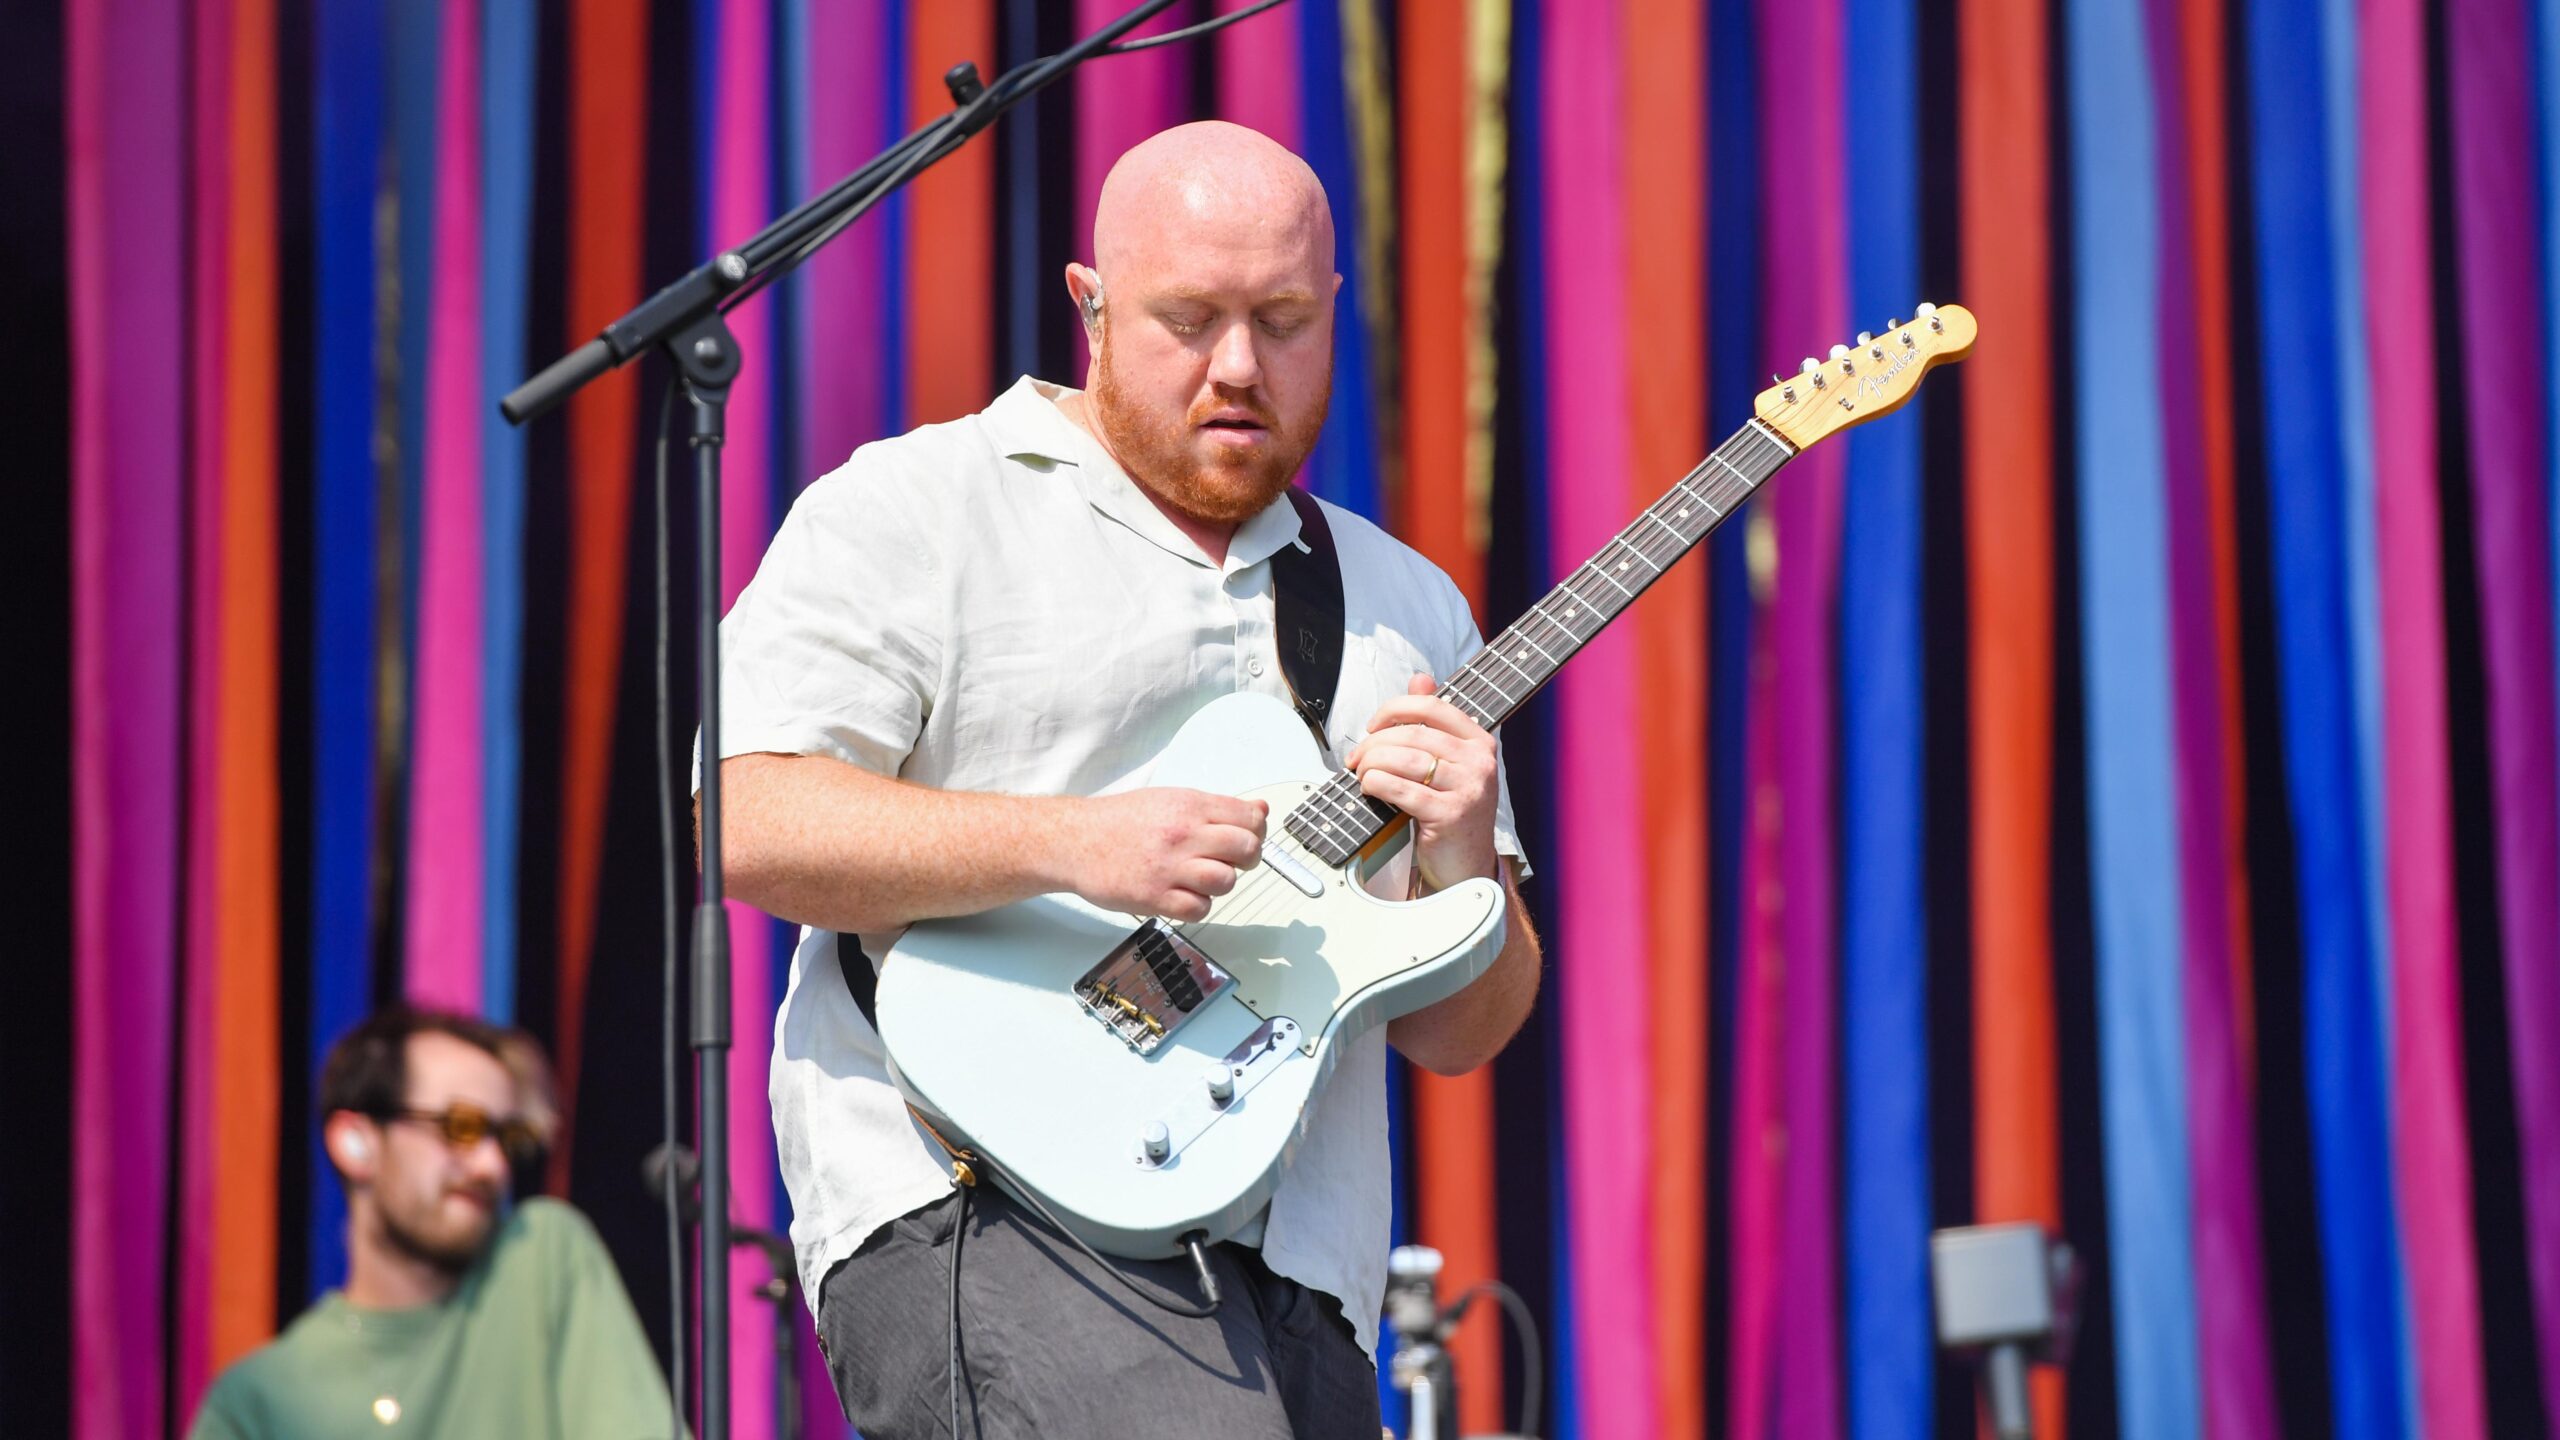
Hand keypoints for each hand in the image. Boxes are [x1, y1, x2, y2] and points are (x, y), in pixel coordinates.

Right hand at [1060, 788, 1267, 922]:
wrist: (1075, 840)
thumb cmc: (1120, 821)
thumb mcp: (1171, 800)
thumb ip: (1217, 808)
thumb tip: (1259, 809)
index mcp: (1189, 806)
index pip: (1250, 818)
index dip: (1256, 831)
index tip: (1246, 838)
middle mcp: (1183, 834)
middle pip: (1246, 849)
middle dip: (1247, 858)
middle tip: (1230, 861)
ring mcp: (1169, 867)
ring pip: (1226, 881)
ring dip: (1220, 883)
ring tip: (1201, 878)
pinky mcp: (1155, 897)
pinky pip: (1200, 909)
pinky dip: (1198, 905)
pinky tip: (1184, 894)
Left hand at [1346, 674, 1500, 893]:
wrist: (1466, 865)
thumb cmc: (1451, 810)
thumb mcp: (1448, 763)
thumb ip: (1434, 722)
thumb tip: (1420, 678)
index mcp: (1480, 741)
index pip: (1432, 706)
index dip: (1394, 710)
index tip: (1373, 726)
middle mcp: (1479, 761)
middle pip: (1412, 734)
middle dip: (1373, 744)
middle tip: (1356, 759)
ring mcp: (1468, 788)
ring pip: (1404, 759)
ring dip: (1371, 764)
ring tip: (1362, 774)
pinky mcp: (1450, 815)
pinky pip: (1401, 789)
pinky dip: (1376, 785)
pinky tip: (1369, 788)